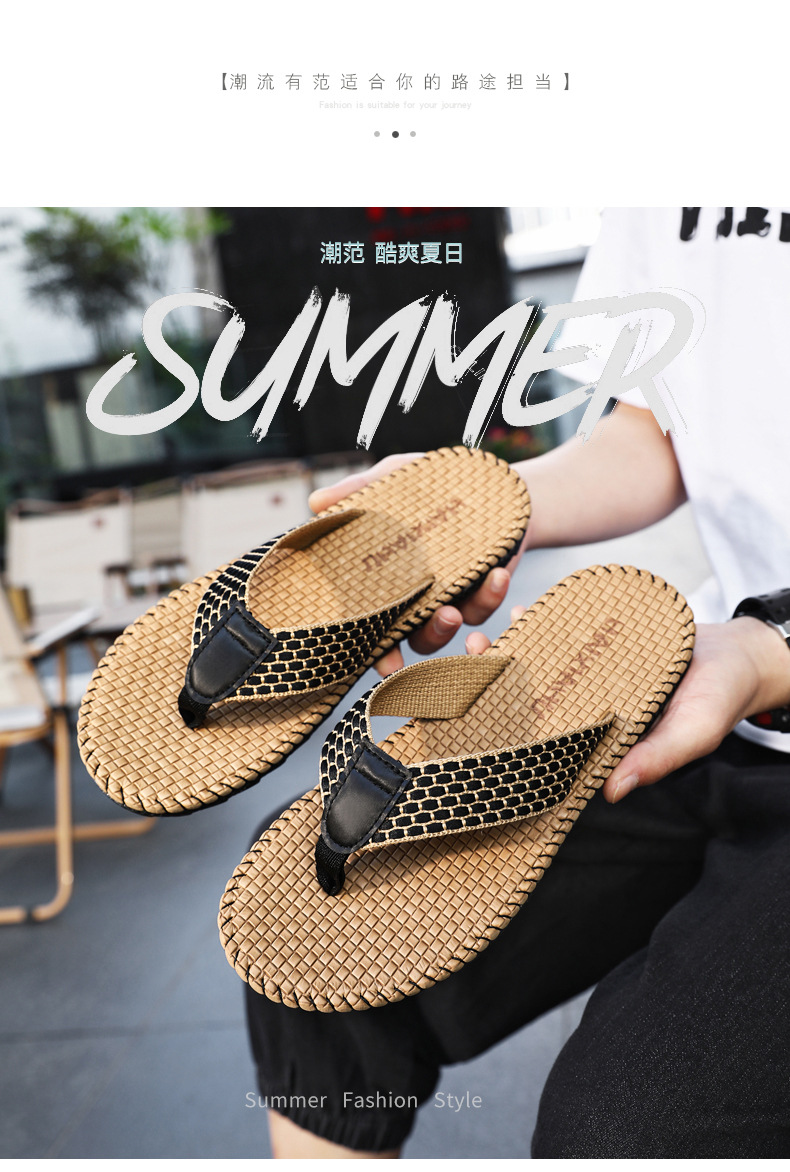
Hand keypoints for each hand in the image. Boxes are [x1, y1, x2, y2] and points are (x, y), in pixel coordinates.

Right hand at [308, 452, 522, 674]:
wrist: (484, 482)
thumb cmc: (428, 485)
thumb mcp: (396, 479)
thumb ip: (361, 490)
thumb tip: (316, 501)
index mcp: (385, 581)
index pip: (373, 625)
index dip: (377, 651)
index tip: (385, 663)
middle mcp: (414, 598)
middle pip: (414, 638)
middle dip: (425, 638)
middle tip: (436, 622)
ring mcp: (449, 598)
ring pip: (447, 629)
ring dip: (451, 625)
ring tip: (455, 610)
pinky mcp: (482, 592)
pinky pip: (485, 606)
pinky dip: (491, 595)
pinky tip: (498, 574)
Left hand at [465, 614, 789, 802]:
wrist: (738, 654)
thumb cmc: (718, 701)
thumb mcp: (693, 733)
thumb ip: (657, 757)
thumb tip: (612, 791)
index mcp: (603, 737)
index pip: (552, 743)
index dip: (514, 734)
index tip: (478, 720)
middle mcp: (590, 707)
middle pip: (535, 699)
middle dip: (497, 686)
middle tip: (469, 665)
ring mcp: (592, 673)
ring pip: (541, 664)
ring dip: (508, 652)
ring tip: (480, 638)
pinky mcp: (600, 642)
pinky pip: (562, 633)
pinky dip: (539, 623)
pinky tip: (515, 611)